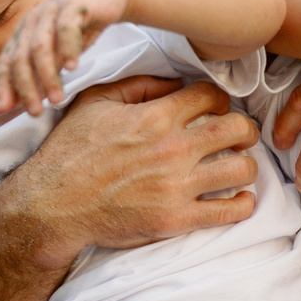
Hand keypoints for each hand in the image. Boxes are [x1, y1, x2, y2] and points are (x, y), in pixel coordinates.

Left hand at [0, 0, 132, 115]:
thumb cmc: (80, 27)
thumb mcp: (58, 54)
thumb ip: (41, 75)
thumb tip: (23, 104)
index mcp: (23, 33)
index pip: (6, 62)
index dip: (3, 85)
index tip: (2, 109)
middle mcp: (32, 22)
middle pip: (21, 58)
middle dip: (26, 87)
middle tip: (35, 112)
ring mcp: (51, 11)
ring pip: (41, 46)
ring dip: (47, 75)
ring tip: (57, 99)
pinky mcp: (73, 5)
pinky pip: (67, 28)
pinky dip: (68, 48)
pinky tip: (73, 67)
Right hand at [31, 76, 262, 247]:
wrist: (53, 205)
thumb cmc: (70, 151)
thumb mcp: (95, 103)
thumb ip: (138, 85)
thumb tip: (175, 82)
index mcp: (156, 117)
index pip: (211, 96)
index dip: (219, 99)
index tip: (215, 108)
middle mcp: (173, 149)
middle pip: (238, 129)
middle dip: (244, 129)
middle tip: (239, 135)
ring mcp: (177, 186)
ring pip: (242, 169)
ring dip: (247, 165)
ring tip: (238, 166)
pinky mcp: (177, 219)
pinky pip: (229, 212)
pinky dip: (243, 205)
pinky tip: (241, 199)